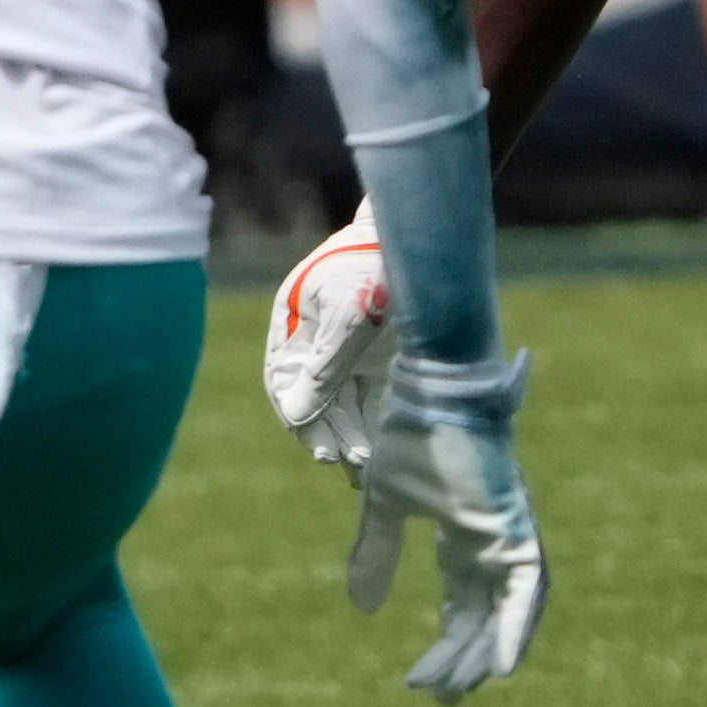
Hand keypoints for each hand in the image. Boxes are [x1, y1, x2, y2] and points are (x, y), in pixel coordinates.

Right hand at [260, 204, 392, 468]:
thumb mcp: (348, 316)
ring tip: (363, 468)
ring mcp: (348, 349)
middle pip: (315, 398)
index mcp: (294, 324)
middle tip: (346, 461)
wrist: (421, 238)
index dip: (299, 417)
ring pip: (343, 403)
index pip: (285, 381)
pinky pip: (369, 398)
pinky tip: (377, 450)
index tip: (320, 447)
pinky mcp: (379, 357)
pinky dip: (370, 424)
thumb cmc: (376, 266)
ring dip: (351, 435)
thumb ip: (325, 367)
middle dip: (329, 431)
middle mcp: (317, 340)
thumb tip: (296, 416)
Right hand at [348, 350, 545, 704]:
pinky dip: (513, 628)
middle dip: (462, 659)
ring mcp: (509, 533)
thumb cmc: (413, 433)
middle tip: (440, 701)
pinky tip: (499, 666)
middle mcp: (494, 540)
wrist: (432, 387)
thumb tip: (362, 609)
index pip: (462, 602)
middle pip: (484, 615)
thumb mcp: (385, 504)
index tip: (420, 683)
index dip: (444, 643)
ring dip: (483, 651)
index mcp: (466, 534)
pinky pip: (524, 589)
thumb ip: (376, 553)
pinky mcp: (515, 525)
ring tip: (458, 688)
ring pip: (506, 611)